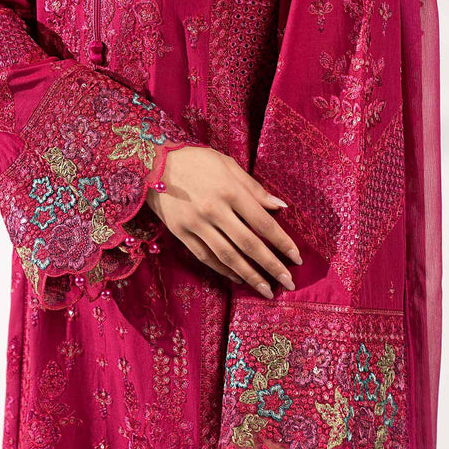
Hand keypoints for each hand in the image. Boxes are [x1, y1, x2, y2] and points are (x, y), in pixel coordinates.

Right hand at [145, 146, 301, 297]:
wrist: (152, 162)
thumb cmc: (195, 159)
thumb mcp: (228, 165)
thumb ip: (254, 188)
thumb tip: (280, 207)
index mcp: (230, 190)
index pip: (263, 223)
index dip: (282, 242)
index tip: (296, 258)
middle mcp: (214, 210)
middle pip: (248, 244)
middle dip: (272, 266)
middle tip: (289, 283)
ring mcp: (196, 224)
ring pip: (228, 256)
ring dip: (250, 275)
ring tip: (266, 290)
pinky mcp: (180, 233)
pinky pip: (205, 257)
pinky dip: (223, 270)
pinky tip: (238, 278)